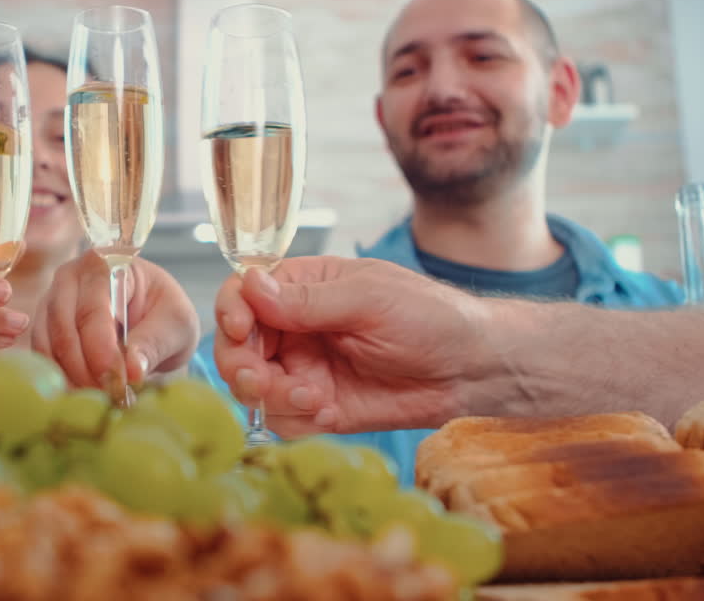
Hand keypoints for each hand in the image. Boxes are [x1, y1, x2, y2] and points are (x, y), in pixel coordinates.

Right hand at [33, 250, 199, 388]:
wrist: (155, 324)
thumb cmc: (166, 315)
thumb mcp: (177, 325)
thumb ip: (155, 343)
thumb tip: (132, 371)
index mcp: (107, 264)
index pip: (94, 309)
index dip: (102, 350)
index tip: (119, 381)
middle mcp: (70, 277)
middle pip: (64, 328)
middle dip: (86, 369)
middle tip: (112, 397)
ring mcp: (51, 302)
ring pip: (48, 345)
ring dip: (72, 378)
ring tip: (102, 400)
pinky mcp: (43, 329)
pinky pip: (41, 358)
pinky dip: (61, 381)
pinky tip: (85, 396)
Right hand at [213, 256, 491, 436]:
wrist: (472, 370)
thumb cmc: (430, 317)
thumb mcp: (369, 299)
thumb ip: (308, 300)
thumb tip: (250, 284)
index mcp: (302, 287)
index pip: (243, 294)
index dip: (231, 312)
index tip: (239, 328)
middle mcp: (295, 328)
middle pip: (236, 346)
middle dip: (242, 365)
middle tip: (262, 380)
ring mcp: (304, 369)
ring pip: (253, 387)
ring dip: (271, 397)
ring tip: (312, 398)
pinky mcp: (318, 407)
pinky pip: (282, 419)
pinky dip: (295, 419)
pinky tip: (327, 412)